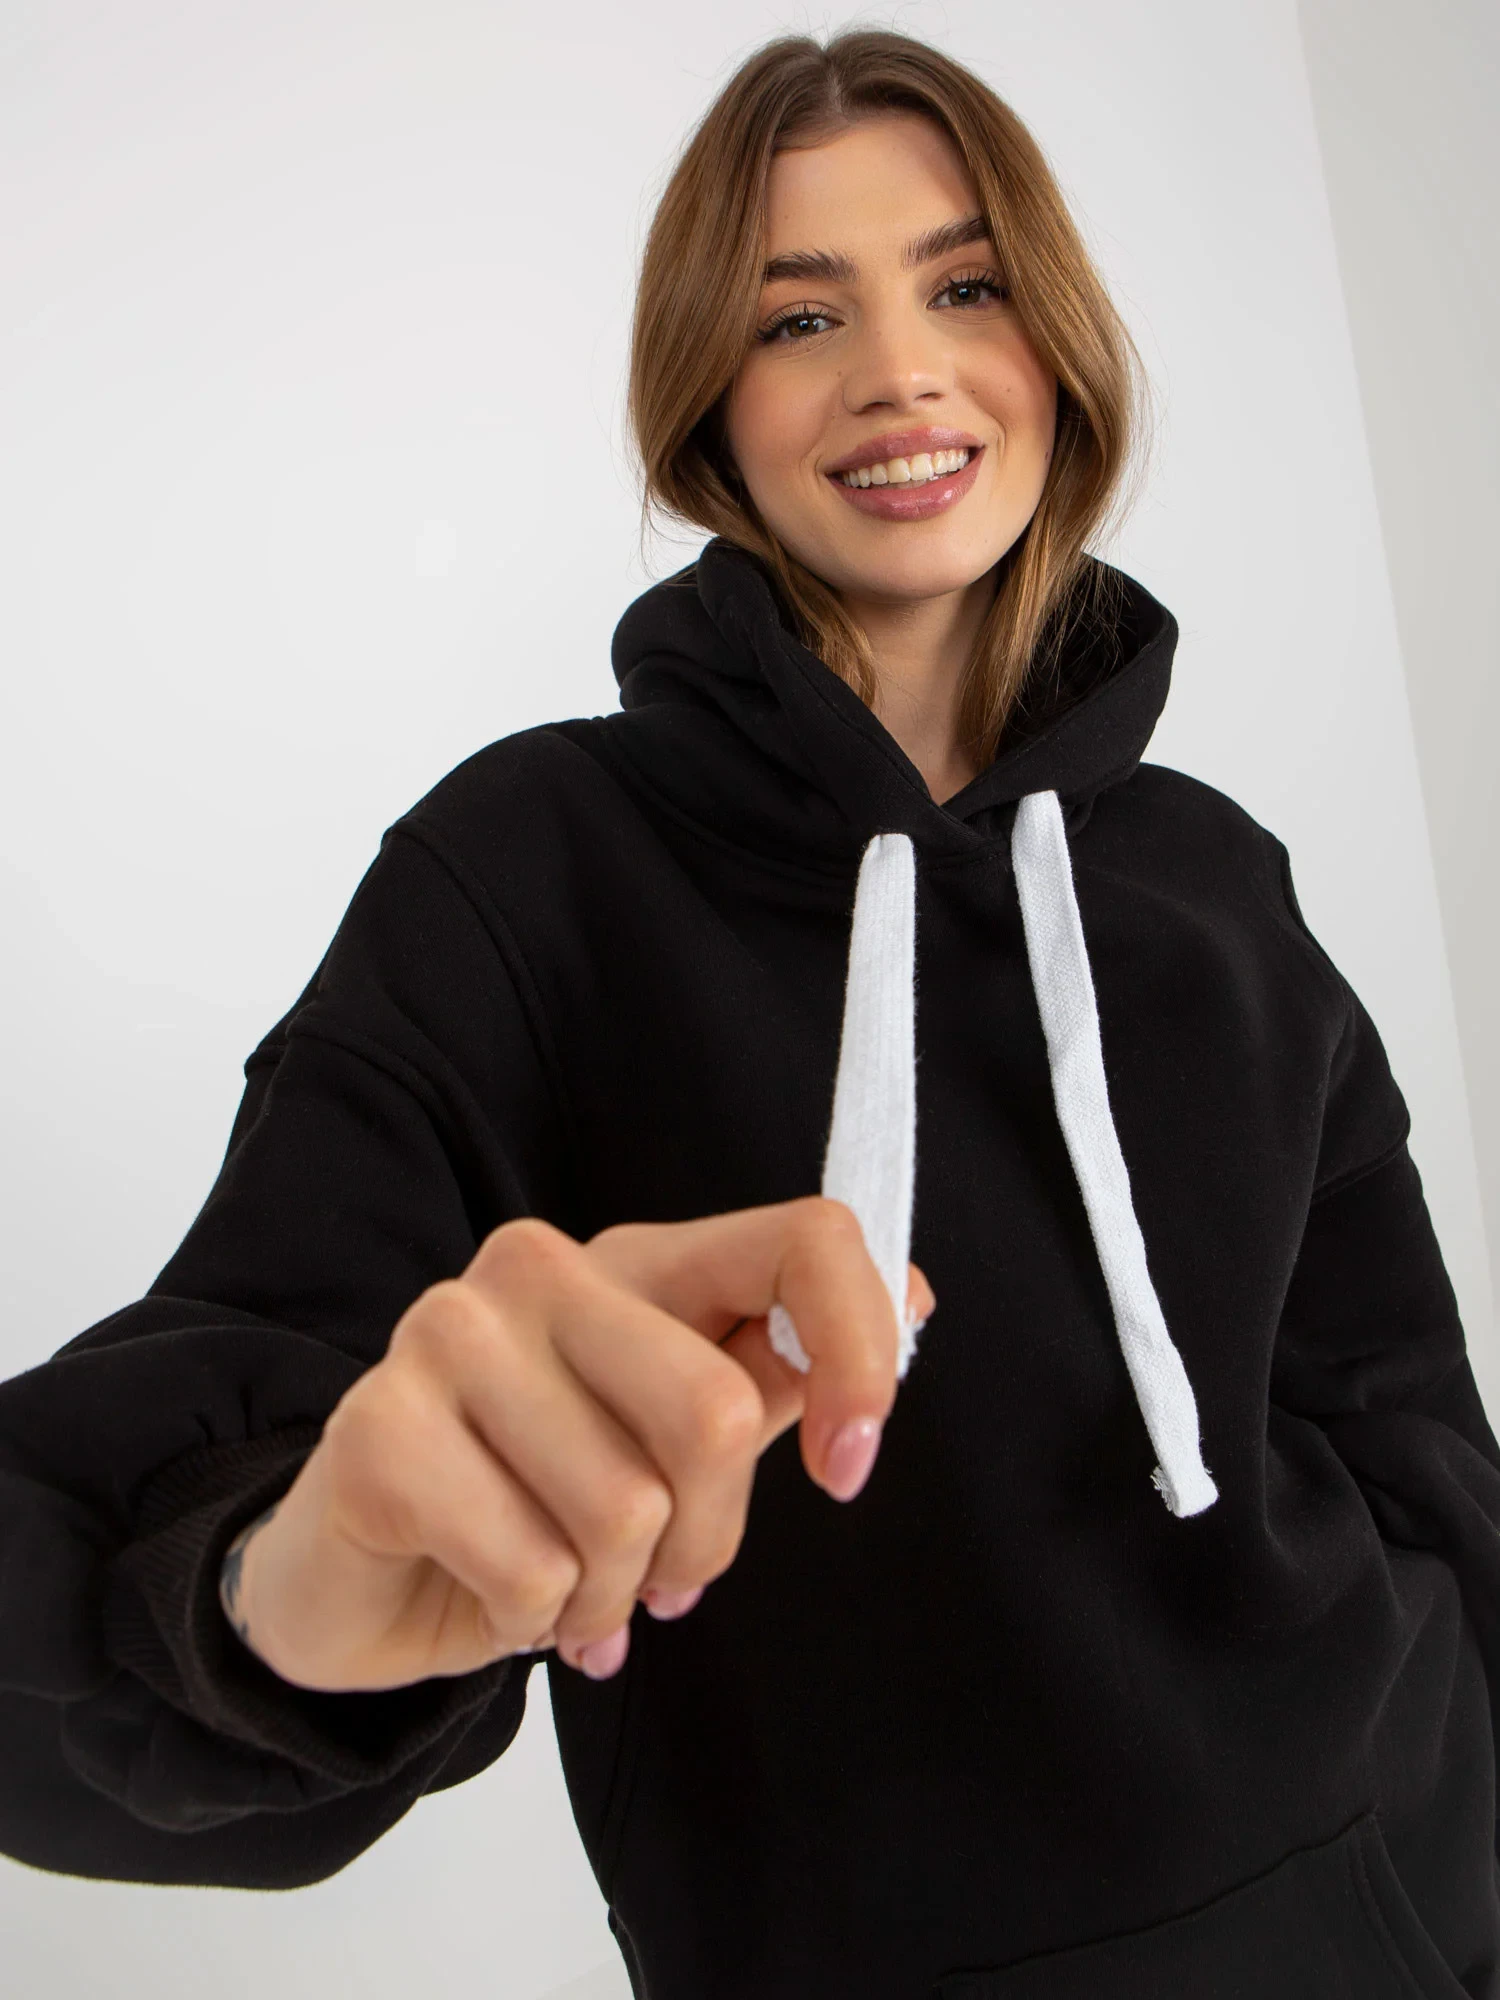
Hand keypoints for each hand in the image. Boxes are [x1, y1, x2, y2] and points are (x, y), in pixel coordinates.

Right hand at [218, 1197, 933, 1691]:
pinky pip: (532, 1568)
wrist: (356, 1570)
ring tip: (560, 1590)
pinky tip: (494, 1598)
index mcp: (636, 1261)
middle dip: (702, 1544)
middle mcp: (541, 1270)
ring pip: (625, 1511)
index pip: (802, 1239)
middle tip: (655, 1583)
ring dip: (609, 1598)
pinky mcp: (378, 1428)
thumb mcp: (667, 1440)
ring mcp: (449, 1334)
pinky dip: (534, 1621)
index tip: (848, 1463)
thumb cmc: (528, 1498)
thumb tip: (912, 1298)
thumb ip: (774, 1373)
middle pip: (714, 1411)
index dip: (859, 1352)